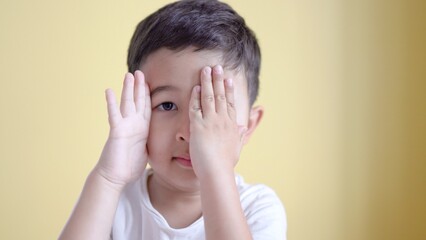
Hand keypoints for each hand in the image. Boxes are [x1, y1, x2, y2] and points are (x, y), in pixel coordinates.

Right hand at [95, 71, 150, 188]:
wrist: (116, 177)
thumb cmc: (129, 166)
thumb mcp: (146, 150)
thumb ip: (150, 141)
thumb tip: (164, 141)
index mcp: (142, 128)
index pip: (147, 107)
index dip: (149, 94)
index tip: (151, 82)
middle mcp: (133, 124)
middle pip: (137, 101)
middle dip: (139, 86)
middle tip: (140, 71)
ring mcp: (124, 126)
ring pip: (127, 103)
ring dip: (128, 89)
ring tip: (128, 74)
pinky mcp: (116, 132)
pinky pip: (114, 115)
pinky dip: (111, 103)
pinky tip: (109, 90)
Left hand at [189, 65, 246, 178]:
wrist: (217, 172)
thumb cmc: (226, 164)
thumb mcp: (236, 148)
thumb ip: (240, 135)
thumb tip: (245, 127)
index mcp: (232, 125)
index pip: (231, 103)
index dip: (229, 90)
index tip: (228, 79)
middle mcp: (223, 120)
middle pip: (221, 96)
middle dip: (219, 80)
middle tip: (217, 67)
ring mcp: (211, 122)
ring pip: (209, 97)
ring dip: (207, 82)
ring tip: (206, 69)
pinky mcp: (199, 126)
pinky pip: (196, 107)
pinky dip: (195, 96)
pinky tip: (195, 87)